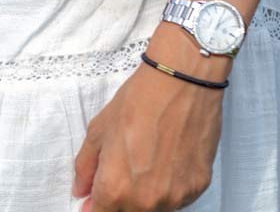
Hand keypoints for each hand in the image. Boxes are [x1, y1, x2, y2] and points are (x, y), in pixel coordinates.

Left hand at [72, 34, 226, 210]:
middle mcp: (145, 201)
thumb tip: (81, 191)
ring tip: (152, 156)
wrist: (182, 80)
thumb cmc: (139, 99)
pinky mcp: (198, 188)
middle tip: (128, 165)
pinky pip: (178, 197)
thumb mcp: (99, 129)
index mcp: (115, 188)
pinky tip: (171, 155)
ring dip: (148, 193)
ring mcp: (174, 197)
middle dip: (122, 197)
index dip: (96, 205)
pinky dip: (171, 184)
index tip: (98, 196)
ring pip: (154, 207)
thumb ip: (85, 167)